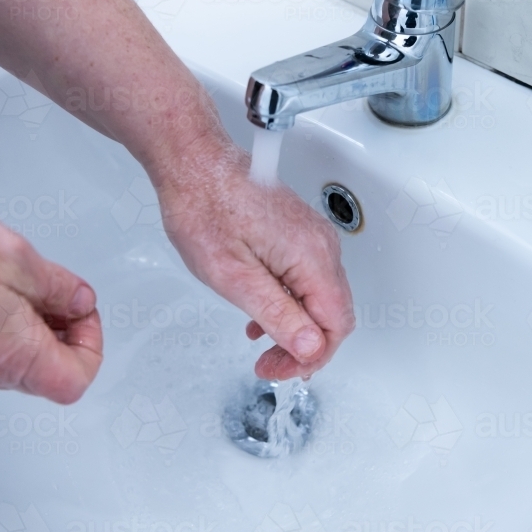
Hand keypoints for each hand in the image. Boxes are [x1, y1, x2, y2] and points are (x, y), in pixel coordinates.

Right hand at [0, 192, 101, 403]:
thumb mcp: (13, 255)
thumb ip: (56, 284)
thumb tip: (79, 300)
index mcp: (16, 352)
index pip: (76, 379)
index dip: (91, 343)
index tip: (82, 309)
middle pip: (50, 371)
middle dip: (67, 330)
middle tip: (61, 293)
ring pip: (20, 357)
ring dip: (36, 323)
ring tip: (27, 281)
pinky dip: (7, 320)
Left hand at [155, 138, 354, 380]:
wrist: (195, 163)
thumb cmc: (205, 207)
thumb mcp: (233, 276)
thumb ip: (276, 314)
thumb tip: (309, 347)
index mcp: (311, 257)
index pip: (336, 325)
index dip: (311, 357)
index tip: (278, 369)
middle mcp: (320, 245)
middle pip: (334, 314)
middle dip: (304, 348)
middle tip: (268, 364)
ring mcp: (312, 237)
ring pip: (322, 299)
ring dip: (296, 327)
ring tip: (262, 344)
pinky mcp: (299, 232)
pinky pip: (309, 278)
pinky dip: (292, 304)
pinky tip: (264, 314)